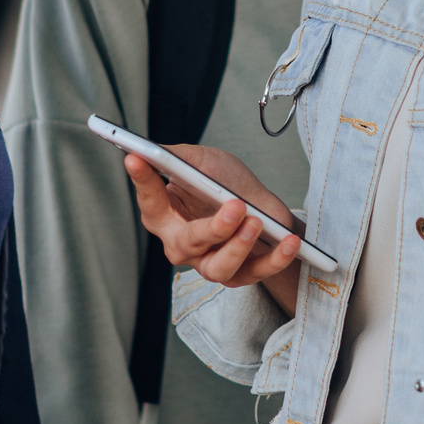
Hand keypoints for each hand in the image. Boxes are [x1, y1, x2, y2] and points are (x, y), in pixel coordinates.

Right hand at [124, 142, 303, 313]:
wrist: (264, 208)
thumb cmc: (228, 184)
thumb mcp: (204, 161)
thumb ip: (179, 157)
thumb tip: (154, 148)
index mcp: (167, 215)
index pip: (150, 200)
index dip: (142, 180)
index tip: (135, 158)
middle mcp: (183, 244)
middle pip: (187, 243)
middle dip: (212, 228)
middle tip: (235, 207)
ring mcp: (209, 262)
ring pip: (217, 268)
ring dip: (239, 246)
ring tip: (257, 222)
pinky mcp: (239, 275)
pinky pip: (256, 273)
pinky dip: (275, 259)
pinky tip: (288, 242)